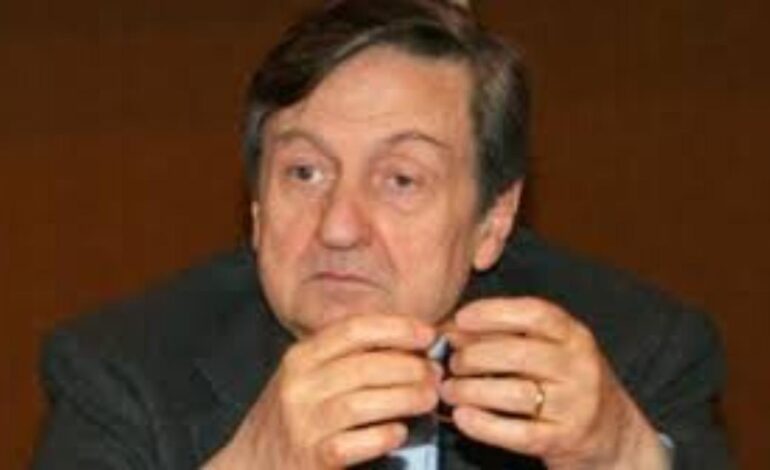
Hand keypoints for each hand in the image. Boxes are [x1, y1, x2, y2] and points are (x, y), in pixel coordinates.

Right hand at [205, 314, 440, 469]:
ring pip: (363, 403)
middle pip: (365, 366)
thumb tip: (405, 341)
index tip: (427, 333)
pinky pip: (353, 444)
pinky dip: (382, 436)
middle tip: (435, 373)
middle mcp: (298, 386)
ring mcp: (303, 423)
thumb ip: (345, 357)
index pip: (354, 329)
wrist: (249, 465)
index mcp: (301, 357)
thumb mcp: (307, 376)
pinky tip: (399, 433)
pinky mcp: (311, 459)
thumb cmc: (291, 416)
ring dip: (404, 398)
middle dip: (409, 366)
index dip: (396, 327)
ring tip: (428, 398)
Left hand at [440, 297, 668, 468]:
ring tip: (449, 389)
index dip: (493, 312)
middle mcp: (580, 366)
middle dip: (474, 356)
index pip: (534, 314)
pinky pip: (518, 432)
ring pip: (515, 393)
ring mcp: (576, 405)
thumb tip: (451, 331)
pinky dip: (484, 425)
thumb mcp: (549, 350)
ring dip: (472, 390)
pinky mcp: (565, 440)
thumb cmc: (567, 383)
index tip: (462, 318)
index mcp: (574, 335)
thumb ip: (506, 336)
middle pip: (518, 354)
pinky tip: (462, 417)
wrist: (612, 435)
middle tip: (451, 362)